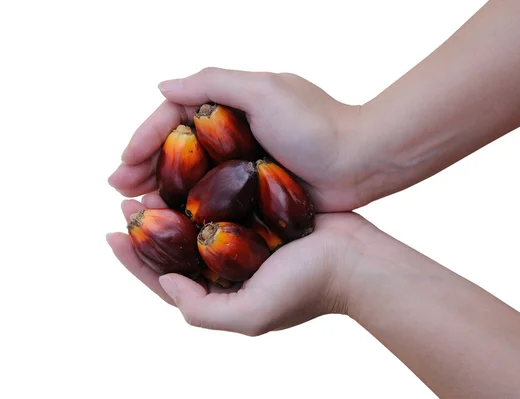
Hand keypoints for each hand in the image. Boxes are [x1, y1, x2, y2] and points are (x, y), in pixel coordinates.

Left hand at [107, 192, 369, 334]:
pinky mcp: (259, 217)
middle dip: (147, 228)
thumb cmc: (307, 289)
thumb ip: (201, 310)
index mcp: (220, 293)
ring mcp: (244, 241)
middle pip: (176, 248)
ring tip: (151, 182)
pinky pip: (223, 202)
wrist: (356, 259)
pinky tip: (191, 169)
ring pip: (197, 222)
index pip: (164, 279)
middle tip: (127, 201)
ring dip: (172, 204)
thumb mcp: (250, 315)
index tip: (110, 234)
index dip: (133, 261)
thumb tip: (166, 281)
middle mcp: (227, 269)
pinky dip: (203, 189)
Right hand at [108, 67, 371, 211]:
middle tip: (118, 191)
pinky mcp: (256, 190)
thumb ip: (213, 83)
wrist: (362, 162)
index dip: (145, 138)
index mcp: (231, 104)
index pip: (175, 117)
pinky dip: (191, 206)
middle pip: (178, 148)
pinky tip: (174, 221)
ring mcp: (244, 162)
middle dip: (144, 165)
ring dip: (161, 188)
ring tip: (135, 207)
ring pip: (192, 175)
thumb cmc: (317, 124)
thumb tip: (162, 86)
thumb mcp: (264, 90)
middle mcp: (234, 130)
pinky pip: (215, 198)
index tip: (122, 164)